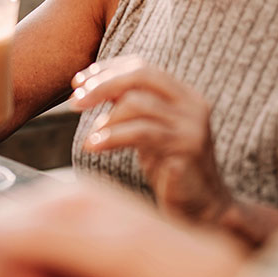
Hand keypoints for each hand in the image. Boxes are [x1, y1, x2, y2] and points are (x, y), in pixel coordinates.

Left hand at [71, 56, 231, 225]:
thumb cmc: (168, 169)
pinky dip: (111, 137)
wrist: (202, 209)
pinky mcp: (186, 149)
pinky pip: (141, 133)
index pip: (141, 67)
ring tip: (90, 138)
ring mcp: (192, 126)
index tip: (78, 81)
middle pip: (140, 76)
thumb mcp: (148, 132)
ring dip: (105, 118)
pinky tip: (92, 146)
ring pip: (137, 103)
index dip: (107, 70)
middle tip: (75, 101)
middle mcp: (192, 104)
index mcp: (184, 94)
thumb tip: (90, 86)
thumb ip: (130, 108)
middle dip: (102, 85)